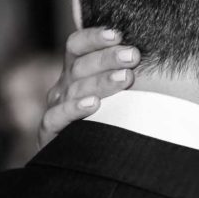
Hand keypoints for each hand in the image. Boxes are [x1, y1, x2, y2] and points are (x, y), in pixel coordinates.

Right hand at [38, 27, 141, 146]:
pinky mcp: (49, 130)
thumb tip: (149, 55)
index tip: (117, 34)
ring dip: (101, 82)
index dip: (94, 37)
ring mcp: (56, 107)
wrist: (78, 162)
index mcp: (76, 71)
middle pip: (81, 65)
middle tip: (133, 55)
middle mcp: (64, 85)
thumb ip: (125, 74)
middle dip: (108, 58)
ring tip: (125, 78)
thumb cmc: (107, 120)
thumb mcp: (115, 95)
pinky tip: (94, 104)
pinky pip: (57, 116)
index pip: (77, 45)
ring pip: (75, 89)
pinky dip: (75, 109)